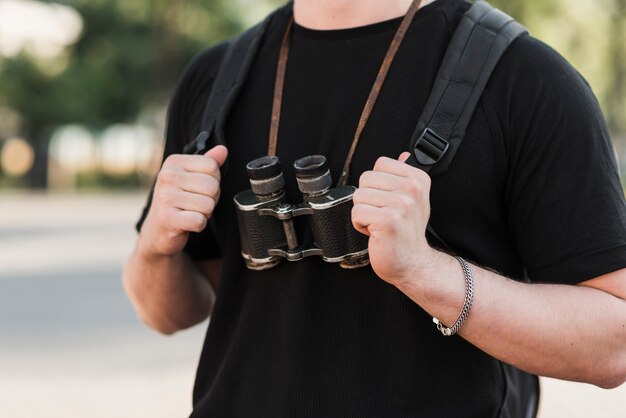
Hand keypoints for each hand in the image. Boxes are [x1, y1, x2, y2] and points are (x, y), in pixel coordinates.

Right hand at [138, 145, 227, 257]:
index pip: (212, 166)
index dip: (213, 181)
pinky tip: (187, 223)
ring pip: (208, 205)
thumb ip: (207, 162)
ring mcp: (165, 197)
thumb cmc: (177, 202)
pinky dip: (198, 225)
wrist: (157, 230)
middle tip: (195, 204)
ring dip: (204, 213)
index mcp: (174, 162)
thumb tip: (222, 150)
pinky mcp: (167, 218)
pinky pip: (199, 221)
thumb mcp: (190, 178)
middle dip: (210, 199)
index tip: (198, 189)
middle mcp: (167, 177)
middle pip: (212, 186)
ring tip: (189, 212)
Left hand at [351, 152, 432, 286]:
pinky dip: (360, 225)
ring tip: (379, 223)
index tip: (389, 200)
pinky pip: (356, 212)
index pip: (380, 163)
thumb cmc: (407, 231)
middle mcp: (412, 189)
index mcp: (418, 179)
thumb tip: (403, 155)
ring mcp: (401, 204)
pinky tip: (375, 232)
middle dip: (367, 199)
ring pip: (359, 196)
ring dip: (364, 213)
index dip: (377, 183)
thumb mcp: (413, 199)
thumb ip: (404, 176)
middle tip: (383, 214)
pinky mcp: (388, 220)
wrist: (412, 262)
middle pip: (366, 178)